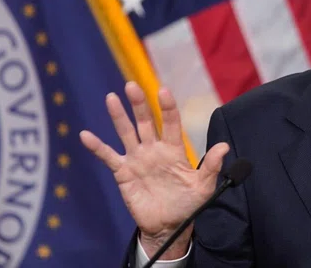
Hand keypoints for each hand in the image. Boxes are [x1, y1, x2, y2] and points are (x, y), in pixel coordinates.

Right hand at [79, 82, 228, 259]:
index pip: (171, 123)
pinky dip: (97, 146)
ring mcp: (137, 159)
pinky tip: (85, 135)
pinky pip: (108, 156)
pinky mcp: (123, 172)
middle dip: (139, 104)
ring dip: (119, 116)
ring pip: (126, 132)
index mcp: (174, 149)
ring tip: (111, 98)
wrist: (169, 226)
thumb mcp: (204, 187)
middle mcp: (154, 149)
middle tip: (131, 85)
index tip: (163, 91)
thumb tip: (225, 146)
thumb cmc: (188, 204)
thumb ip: (211, 166)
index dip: (168, 107)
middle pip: (145, 122)